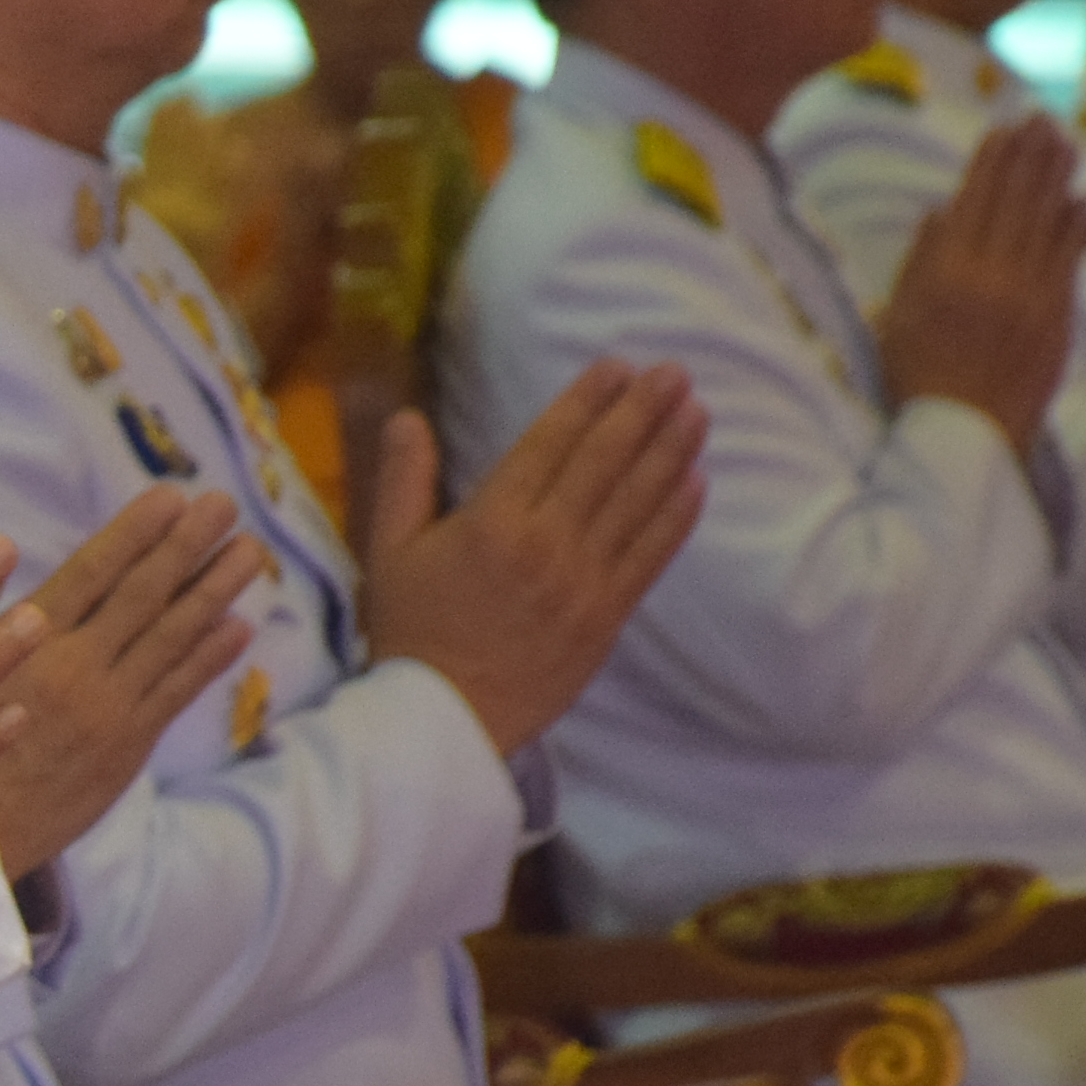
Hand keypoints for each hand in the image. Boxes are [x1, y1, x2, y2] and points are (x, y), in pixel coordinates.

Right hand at [0, 485, 263, 874]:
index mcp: (28, 648)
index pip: (92, 575)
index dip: (134, 533)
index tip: (169, 496)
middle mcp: (78, 672)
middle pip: (142, 597)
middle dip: (186, 547)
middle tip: (224, 504)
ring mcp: (110, 711)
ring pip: (172, 640)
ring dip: (214, 591)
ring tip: (249, 551)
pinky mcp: (126, 749)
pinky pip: (176, 694)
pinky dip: (208, 659)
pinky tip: (237, 626)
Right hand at [355, 363, 702, 755]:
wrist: (443, 719)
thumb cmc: (409, 632)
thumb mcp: (388, 551)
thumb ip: (402, 479)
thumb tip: (407, 418)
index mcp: (489, 522)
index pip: (549, 444)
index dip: (587, 400)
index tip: (617, 365)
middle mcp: (544, 544)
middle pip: (604, 463)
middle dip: (642, 412)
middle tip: (674, 372)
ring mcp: (582, 582)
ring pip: (636, 502)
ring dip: (671, 452)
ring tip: (696, 411)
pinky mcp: (606, 617)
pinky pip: (650, 557)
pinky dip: (676, 517)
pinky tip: (696, 480)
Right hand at [878, 117, 1085, 448]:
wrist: (964, 428)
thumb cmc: (918, 376)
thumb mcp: (899, 316)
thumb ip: (921, 261)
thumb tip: (941, 212)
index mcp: (946, 272)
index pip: (973, 202)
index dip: (989, 163)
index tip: (1001, 131)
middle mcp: (991, 274)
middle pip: (1014, 201)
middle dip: (1028, 157)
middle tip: (1041, 120)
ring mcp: (1029, 291)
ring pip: (1047, 220)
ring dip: (1058, 178)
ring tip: (1065, 143)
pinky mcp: (1056, 310)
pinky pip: (1070, 257)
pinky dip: (1078, 226)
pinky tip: (1084, 201)